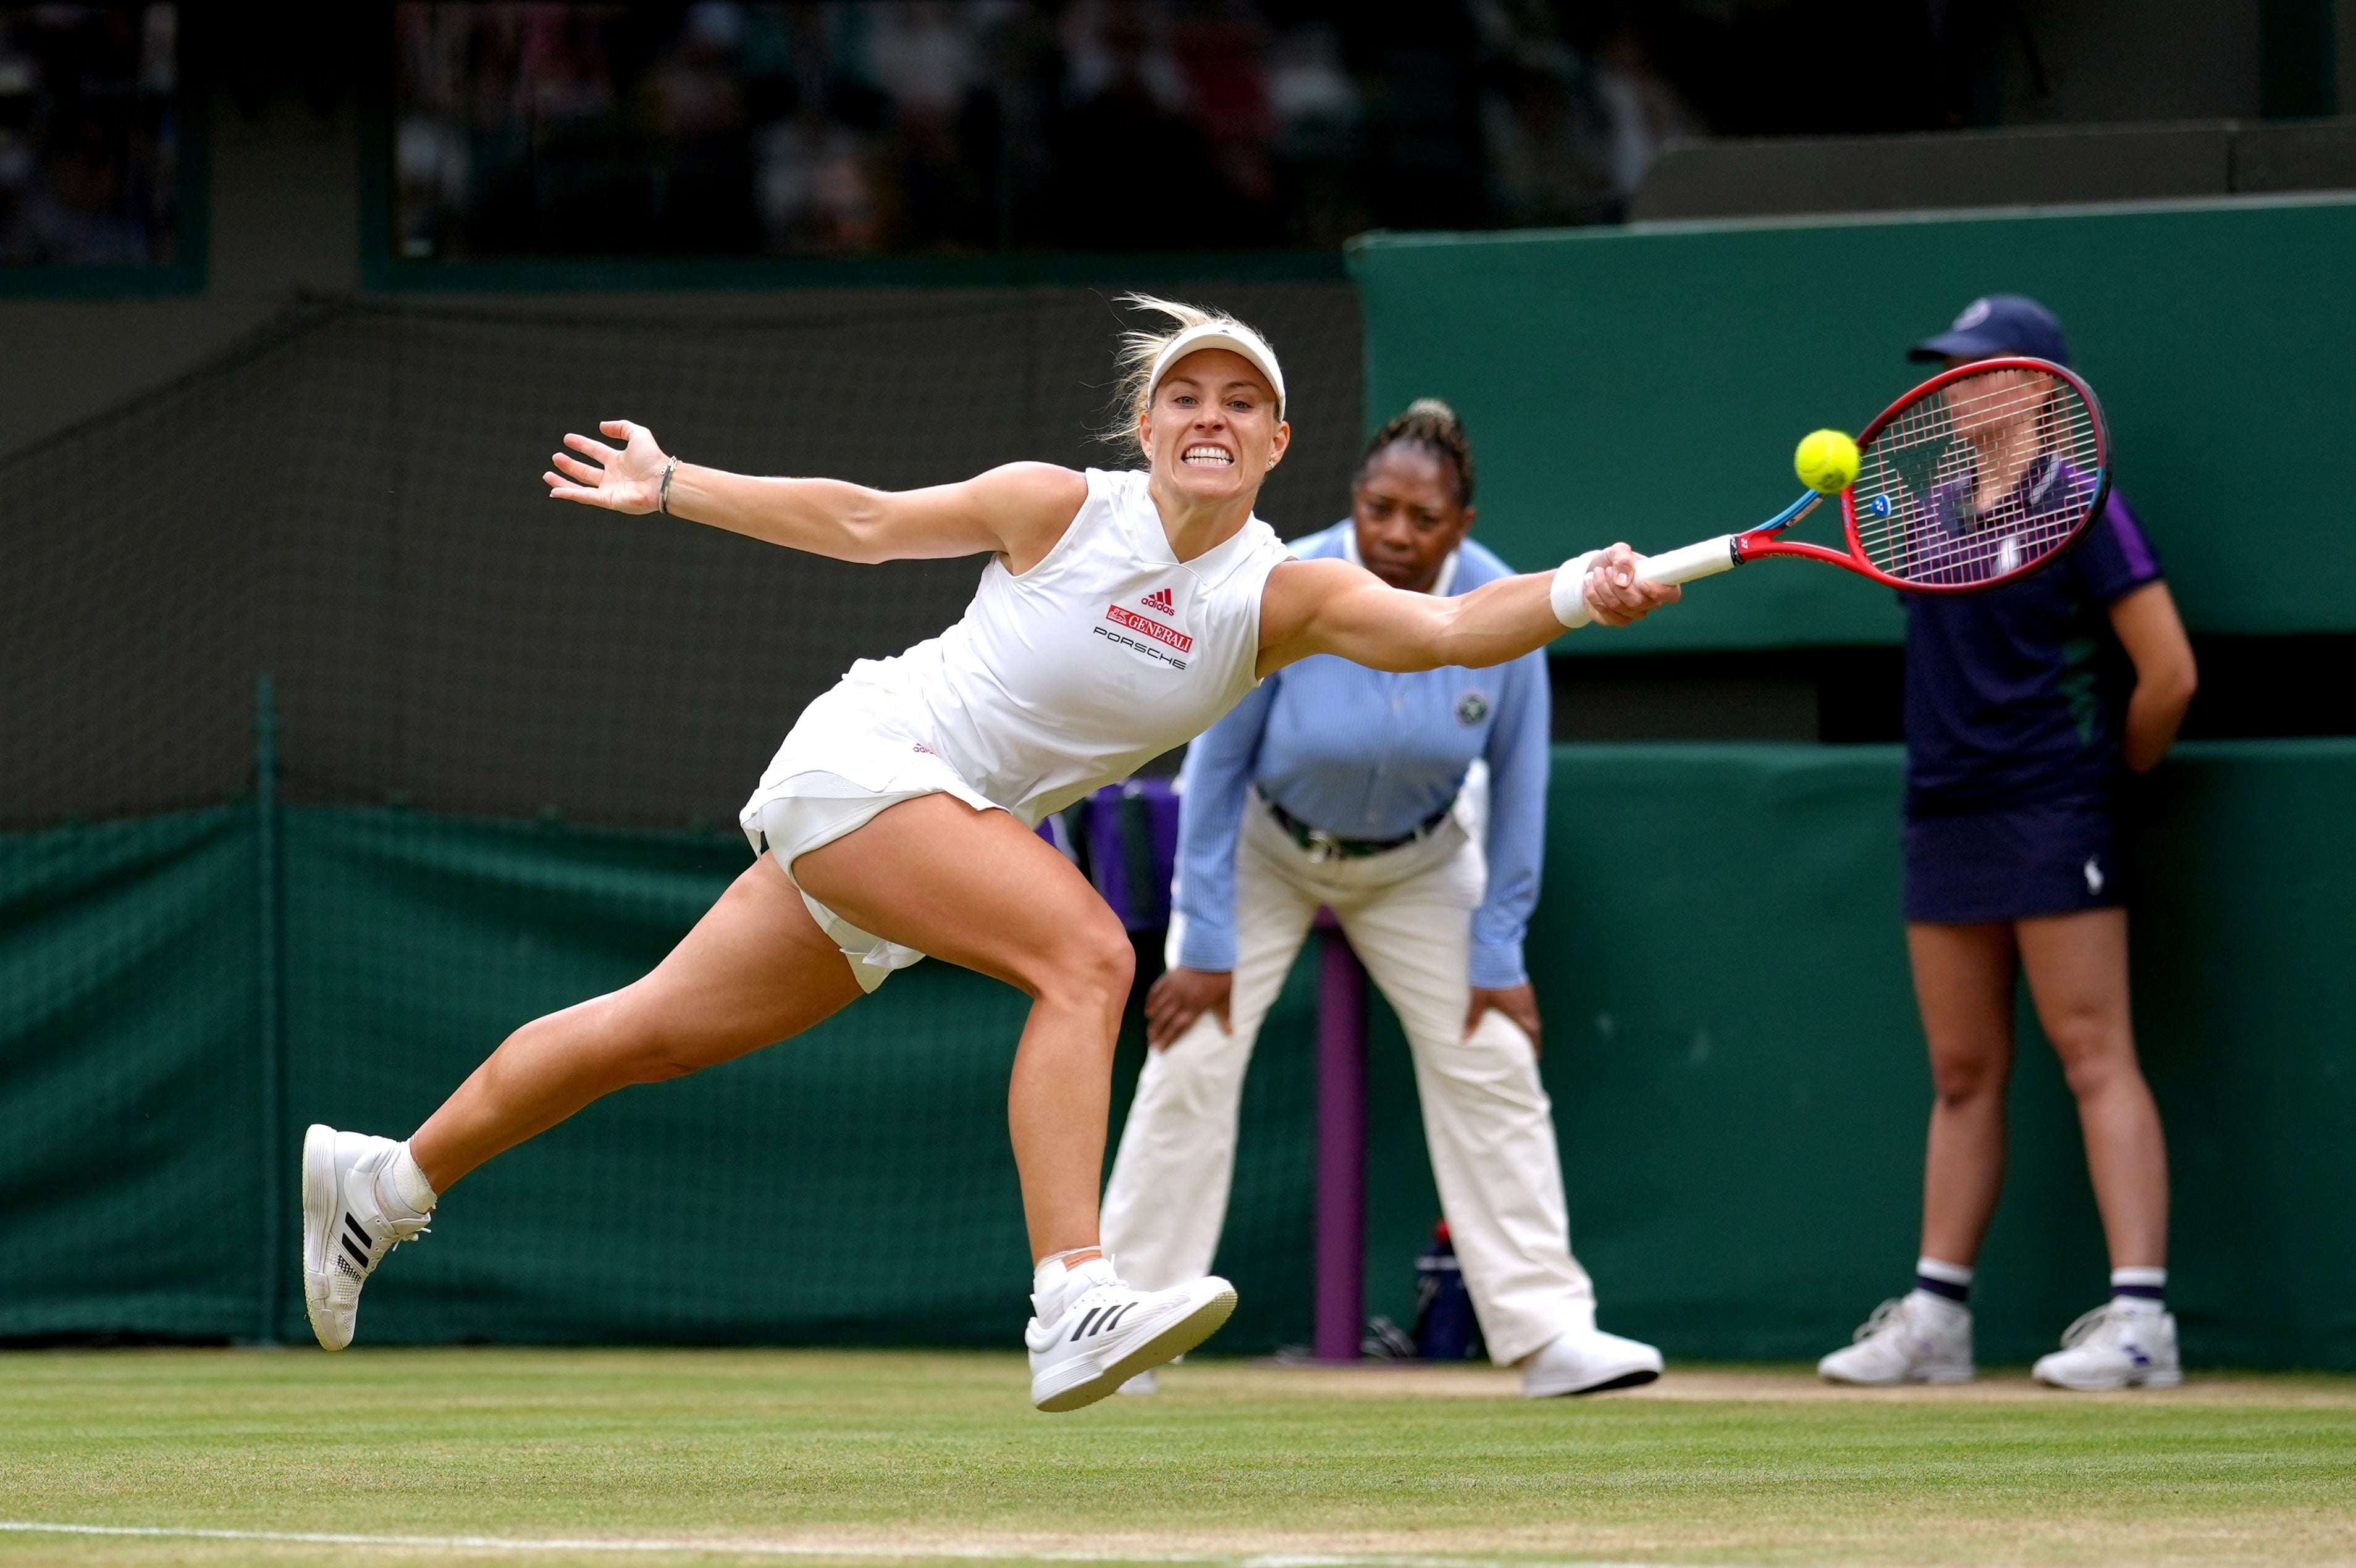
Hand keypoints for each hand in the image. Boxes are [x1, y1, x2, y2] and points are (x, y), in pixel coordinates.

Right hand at [544, 420, 669, 513]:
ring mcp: (609, 489)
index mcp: (619, 460)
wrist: (661, 480)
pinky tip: (554, 491)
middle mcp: (613, 476)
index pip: (596, 451)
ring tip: (547, 475)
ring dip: (564, 480)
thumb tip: (601, 426)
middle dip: (570, 464)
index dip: (582, 444)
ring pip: (581, 486)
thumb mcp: (638, 434)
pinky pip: (584, 497)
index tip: (567, 438)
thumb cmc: (653, 458)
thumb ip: (621, 427)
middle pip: (586, 471)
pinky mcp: (608, 501)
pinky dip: (569, 494)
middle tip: (556, 457)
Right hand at [1145, 966, 1232, 1049]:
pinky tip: (1147, 1010)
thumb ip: (1224, 1016)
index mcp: (1195, 1007)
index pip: (1178, 1028)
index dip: (1168, 1040)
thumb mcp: (1225, 998)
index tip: (1160, 1050)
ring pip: (1159, 1008)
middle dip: (1157, 1033)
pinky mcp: (1169, 978)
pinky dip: (1151, 1001)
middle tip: (1150, 1044)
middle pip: (1165, 1020)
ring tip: (1148, 1031)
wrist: (1211, 953)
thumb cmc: (1220, 978)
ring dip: (1153, 1021)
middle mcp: (1181, 1000)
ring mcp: (1173, 989)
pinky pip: (1156, 991)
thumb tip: (1231, 1033)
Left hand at [1466, 983, 1542, 1056]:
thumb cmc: (1488, 979)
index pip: (1532, 1034)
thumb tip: (1464, 1038)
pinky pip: (1531, 1004)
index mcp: (1518, 1013)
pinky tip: (1521, 1012)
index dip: (1535, 1047)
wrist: (1497, 955)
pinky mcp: (1526, 986)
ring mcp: (1527, 995)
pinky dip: (1529, 1013)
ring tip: (1526, 1034)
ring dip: (1533, 1026)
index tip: (1535, 1057)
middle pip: (1536, 1027)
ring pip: (1534, 1015)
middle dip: (1535, 1039)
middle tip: (1532, 1049)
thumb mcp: (1478, 1000)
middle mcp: (1526, 1006)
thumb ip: (1473, 1019)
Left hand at [1583, 542, 1681, 626]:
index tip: (1643, 583)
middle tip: (1605, 570)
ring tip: (1595, 573)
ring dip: (1602, 588)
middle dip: (1615, 585)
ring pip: (1618, 608)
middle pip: (1637, 603)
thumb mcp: (1618, 550)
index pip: (1672, 594)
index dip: (1660, 592)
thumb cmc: (1614, 560)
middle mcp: (1649, 602)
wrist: (1595, 571)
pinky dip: (1593, 597)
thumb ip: (1623, 558)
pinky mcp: (1615, 620)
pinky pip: (1605, 616)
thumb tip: (1623, 580)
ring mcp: (1633, 614)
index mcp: (1658, 582)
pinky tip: (1589, 585)